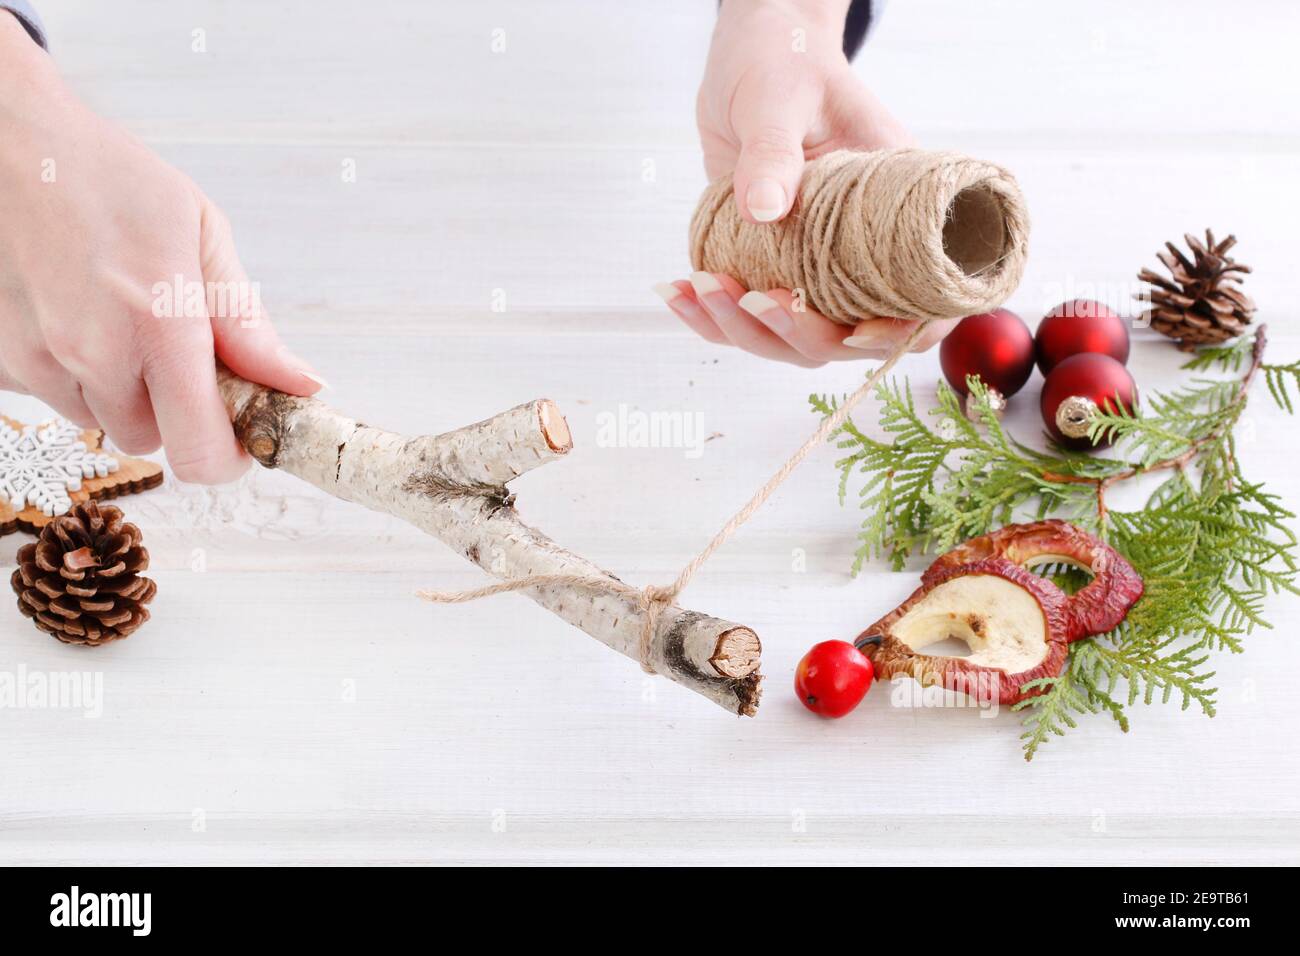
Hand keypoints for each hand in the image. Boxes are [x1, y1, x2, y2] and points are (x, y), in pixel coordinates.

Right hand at [0, 15, 323, 482]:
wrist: (8, 142)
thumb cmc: (107, 177)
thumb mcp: (200, 235)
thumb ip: (247, 326)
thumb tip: (301, 386)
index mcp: (158, 322)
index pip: (200, 448)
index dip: (229, 456)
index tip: (242, 435)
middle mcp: (91, 352)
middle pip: (152, 440)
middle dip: (172, 410)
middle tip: (173, 351)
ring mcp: (35, 359)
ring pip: (100, 420)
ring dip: (119, 391)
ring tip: (116, 319)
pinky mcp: (0, 358)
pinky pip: (53, 396)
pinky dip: (70, 373)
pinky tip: (72, 314)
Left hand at [656, 0, 952, 365]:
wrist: (750, 56)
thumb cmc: (786, 62)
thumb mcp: (782, 98)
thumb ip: (774, 152)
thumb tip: (762, 209)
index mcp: (896, 211)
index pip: (922, 299)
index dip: (899, 331)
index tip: (856, 332)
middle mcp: (860, 250)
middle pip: (848, 334)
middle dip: (800, 334)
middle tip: (753, 302)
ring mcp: (812, 265)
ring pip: (793, 336)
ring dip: (745, 331)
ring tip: (700, 290)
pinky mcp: (768, 264)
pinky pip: (746, 311)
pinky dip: (709, 315)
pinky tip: (678, 293)